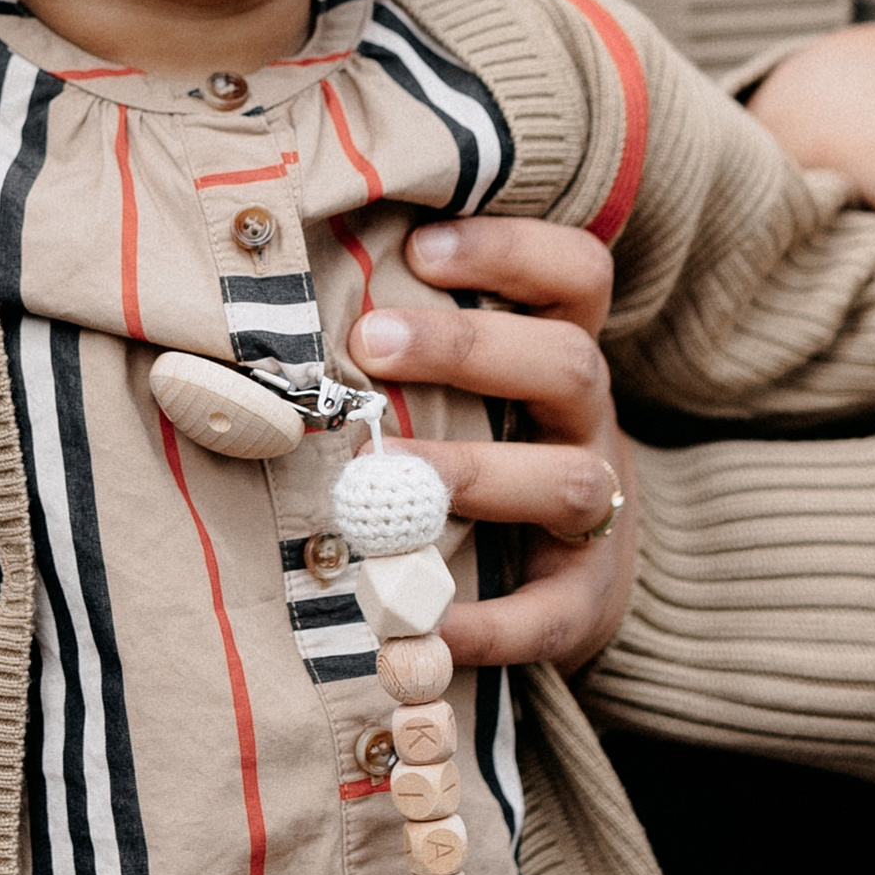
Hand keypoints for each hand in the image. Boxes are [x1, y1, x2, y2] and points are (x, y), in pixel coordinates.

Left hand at [351, 219, 630, 675]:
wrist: (574, 569)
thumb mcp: (474, 383)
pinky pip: (549, 615)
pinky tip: (418, 627)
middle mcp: (590, 424)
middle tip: (368, 341)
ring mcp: (599, 513)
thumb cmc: (490, 446)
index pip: (576, 274)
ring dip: (475, 472)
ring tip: (387, 477)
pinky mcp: (585, 601)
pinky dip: (485, 623)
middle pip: (569, 364)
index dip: (511, 251)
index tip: (419, 247)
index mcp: (564, 353)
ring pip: (569, 481)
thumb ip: (405, 336)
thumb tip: (275, 289)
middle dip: (467, 348)